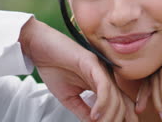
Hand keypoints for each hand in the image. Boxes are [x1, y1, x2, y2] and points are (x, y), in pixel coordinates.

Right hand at [19, 18, 137, 121]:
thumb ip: (83, 110)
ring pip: (114, 96)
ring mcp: (100, 68)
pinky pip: (104, 86)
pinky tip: (95, 115)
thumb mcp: (69, 97)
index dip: (123, 118)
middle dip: (115, 120)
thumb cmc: (52, 67)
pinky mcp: (92, 63)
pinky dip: (102, 103)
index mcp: (100, 83)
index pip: (119, 102)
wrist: (38, 47)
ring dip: (109, 116)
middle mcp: (104, 75)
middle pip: (121, 102)